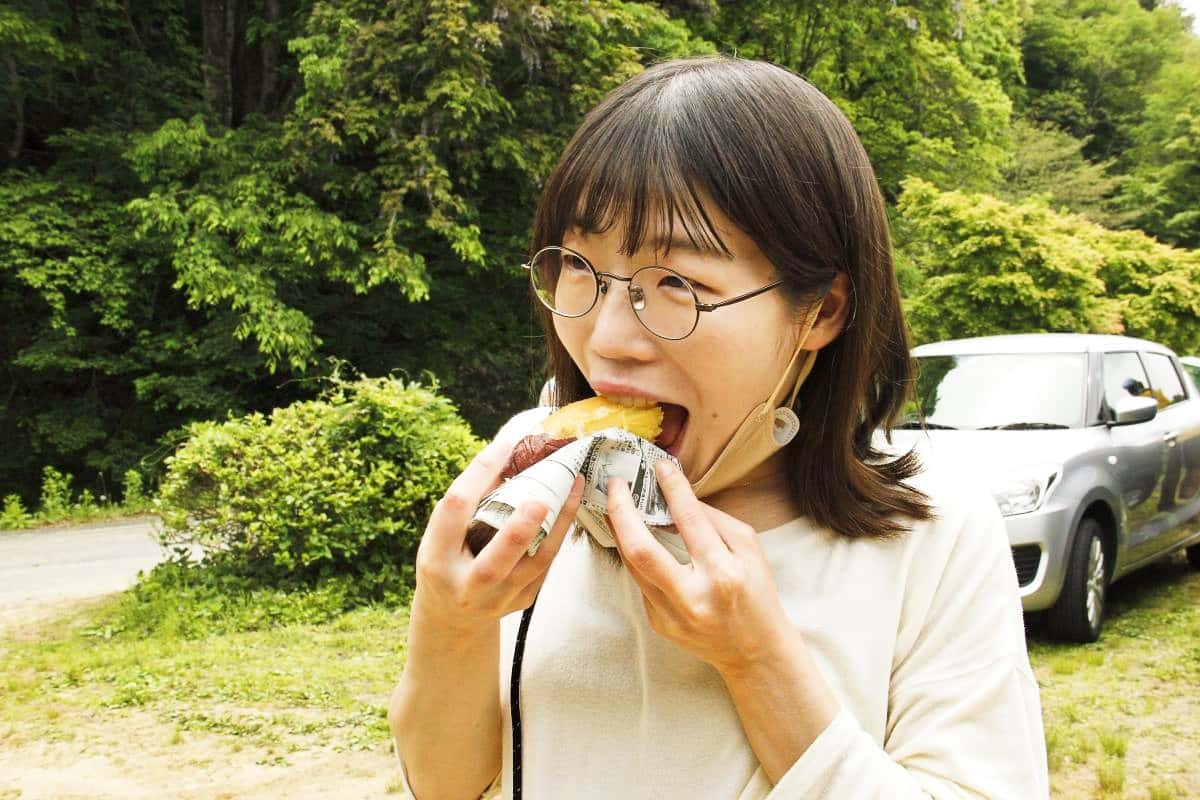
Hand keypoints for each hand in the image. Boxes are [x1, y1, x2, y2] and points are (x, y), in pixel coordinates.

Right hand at [413, 435, 584, 635]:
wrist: (452, 619)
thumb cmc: (446, 563)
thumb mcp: (441, 536)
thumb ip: (468, 504)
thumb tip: (506, 456)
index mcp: (436, 559)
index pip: (455, 510)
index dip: (479, 475)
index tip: (504, 445)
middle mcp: (466, 586)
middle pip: (494, 562)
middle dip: (518, 530)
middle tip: (540, 498)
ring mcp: (497, 599)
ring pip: (536, 563)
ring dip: (559, 522)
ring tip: (574, 487)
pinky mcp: (522, 602)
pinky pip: (545, 565)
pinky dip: (558, 534)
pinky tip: (569, 507)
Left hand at [606, 460, 793, 676]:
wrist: (754, 653)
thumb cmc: (757, 595)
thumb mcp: (750, 551)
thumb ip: (715, 521)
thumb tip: (678, 494)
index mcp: (723, 574)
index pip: (690, 521)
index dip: (671, 488)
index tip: (659, 466)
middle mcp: (693, 597)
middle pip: (641, 550)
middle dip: (621, 511)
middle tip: (616, 484)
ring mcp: (671, 615)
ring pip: (631, 565)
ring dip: (620, 530)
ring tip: (616, 504)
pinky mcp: (658, 624)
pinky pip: (640, 581)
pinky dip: (636, 556)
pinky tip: (634, 538)